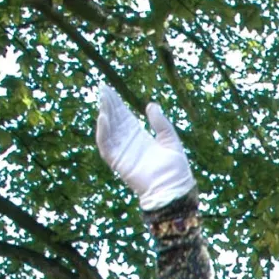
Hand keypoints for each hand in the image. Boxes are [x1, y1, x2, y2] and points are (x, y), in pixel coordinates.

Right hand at [95, 88, 195, 210]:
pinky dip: (102, 133)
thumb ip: (161, 123)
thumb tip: (151, 104)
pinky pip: (106, 146)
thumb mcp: (170, 140)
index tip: (109, 90)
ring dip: (105, 115)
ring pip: (109, 131)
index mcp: (140, 138)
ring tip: (102, 100)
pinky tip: (103, 118)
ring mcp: (122, 153)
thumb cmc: (175, 169)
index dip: (117, 104)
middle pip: (115, 121)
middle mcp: (129, 144)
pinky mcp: (118, 162)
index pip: (125, 117)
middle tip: (102, 89)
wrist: (173, 189)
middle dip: (109, 105)